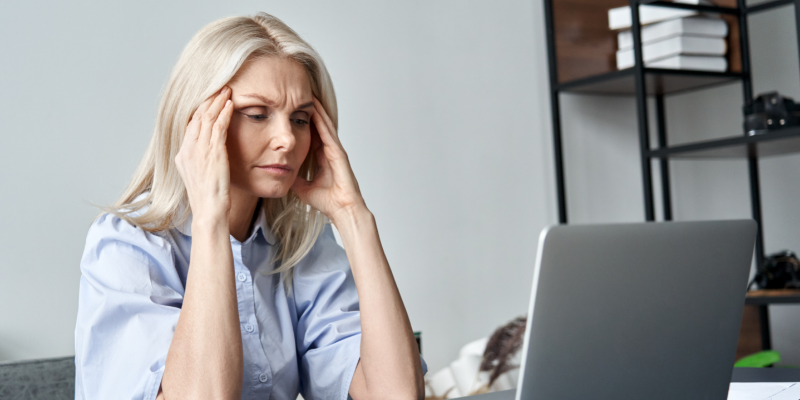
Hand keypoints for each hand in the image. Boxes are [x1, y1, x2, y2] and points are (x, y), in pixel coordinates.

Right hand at [175, 86, 233, 223]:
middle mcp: (188, 150)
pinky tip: (231, 105)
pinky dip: (224, 114)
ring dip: (218, 102)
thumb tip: (209, 152)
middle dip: (209, 100)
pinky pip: (218, 127)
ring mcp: (199, 151)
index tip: (210, 97)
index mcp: (183, 155)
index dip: (200, 109)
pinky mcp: (212, 154)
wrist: (208, 211)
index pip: (191, 124)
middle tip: (220, 87)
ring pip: (207, 118)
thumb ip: (202, 160)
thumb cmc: (209, 197)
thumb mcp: (201, 175)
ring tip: (227, 90)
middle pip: (197, 116)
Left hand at [292, 98, 366, 223]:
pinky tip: (315, 108)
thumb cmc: (328, 201)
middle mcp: (329, 151)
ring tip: (307, 94)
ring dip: (317, 109)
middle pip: (318, 125)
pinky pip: (328, 132)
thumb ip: (295, 179)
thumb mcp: (303, 188)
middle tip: (299, 94)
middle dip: (310, 110)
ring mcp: (335, 150)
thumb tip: (281, 175)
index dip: (302, 121)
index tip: (292, 109)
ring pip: (324, 124)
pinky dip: (322, 120)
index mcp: (322, 157)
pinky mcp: (339, 152)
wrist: (342, 210)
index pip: (310, 134)